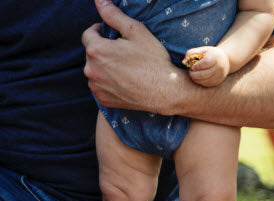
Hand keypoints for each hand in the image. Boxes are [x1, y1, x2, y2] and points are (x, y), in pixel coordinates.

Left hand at [82, 0, 184, 114]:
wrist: (167, 92)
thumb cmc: (154, 60)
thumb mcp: (137, 32)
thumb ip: (113, 15)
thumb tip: (98, 0)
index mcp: (96, 50)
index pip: (88, 34)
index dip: (101, 32)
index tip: (114, 36)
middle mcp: (91, 70)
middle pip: (92, 53)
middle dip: (104, 50)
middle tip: (125, 54)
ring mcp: (96, 87)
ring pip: (95, 71)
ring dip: (105, 67)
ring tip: (126, 69)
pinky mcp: (103, 100)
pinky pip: (101, 87)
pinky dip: (109, 83)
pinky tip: (125, 81)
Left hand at [184, 46, 229, 86]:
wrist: (225, 61)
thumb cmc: (211, 54)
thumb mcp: (202, 50)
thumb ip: (191, 53)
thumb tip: (184, 62)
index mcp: (216, 57)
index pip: (205, 63)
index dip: (197, 66)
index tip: (192, 66)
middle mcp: (220, 68)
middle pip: (204, 74)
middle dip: (194, 74)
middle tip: (190, 71)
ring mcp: (219, 76)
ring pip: (204, 81)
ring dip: (196, 79)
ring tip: (193, 74)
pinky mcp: (217, 82)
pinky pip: (206, 84)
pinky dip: (200, 82)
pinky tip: (198, 77)